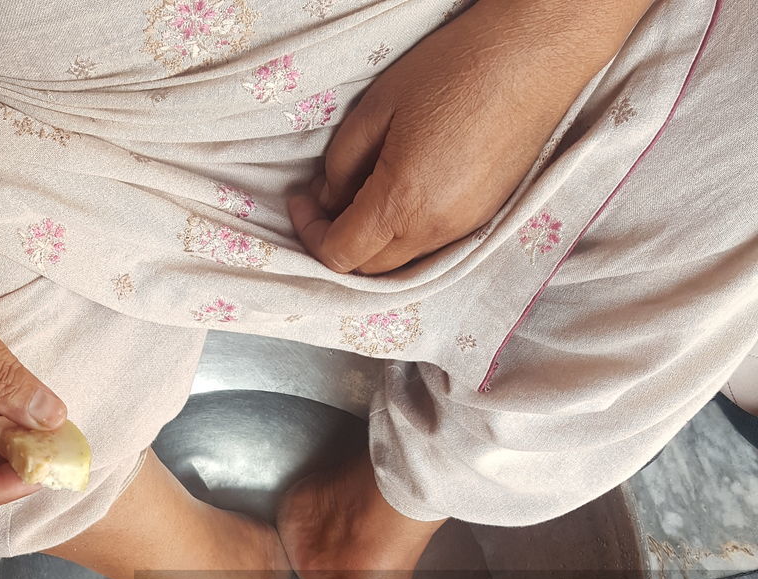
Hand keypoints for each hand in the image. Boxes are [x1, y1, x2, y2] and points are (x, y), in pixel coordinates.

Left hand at [289, 0, 610, 274]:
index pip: (340, 253)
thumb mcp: (377, 108)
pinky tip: (399, 197)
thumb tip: (328, 198)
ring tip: (361, 194)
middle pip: (368, 268)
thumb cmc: (456, 69)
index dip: (310, 233)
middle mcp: (434, 229)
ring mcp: (463, 229)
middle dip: (337, 243)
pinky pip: (429, 246)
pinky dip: (403, 235)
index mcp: (402, 203)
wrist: (532, 56)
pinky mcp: (482, 220)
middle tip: (322, 202)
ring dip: (372, 241)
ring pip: (400, 262)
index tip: (300, 201)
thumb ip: (342, 163)